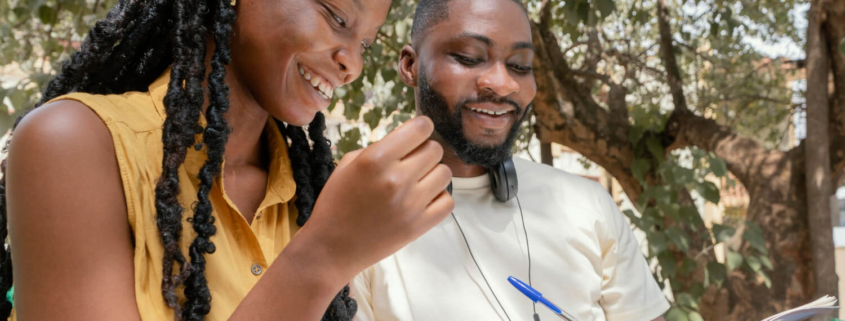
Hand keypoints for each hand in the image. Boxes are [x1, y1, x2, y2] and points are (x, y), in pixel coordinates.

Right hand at [292, 116, 453, 279]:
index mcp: (376, 159)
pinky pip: (448, 201)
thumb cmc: (335, 204)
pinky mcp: (420, 226)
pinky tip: (423, 200)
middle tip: (410, 162)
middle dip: (424, 151)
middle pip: (435, 149)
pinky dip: (438, 198)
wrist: (331, 248)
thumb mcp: (347, 166)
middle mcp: (396, 179)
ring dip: (433, 173)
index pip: (420, 128)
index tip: (415, 135)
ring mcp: (411, 204)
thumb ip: (379, 149)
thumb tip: (406, 142)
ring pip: (445, 173)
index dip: (420, 128)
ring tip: (416, 182)